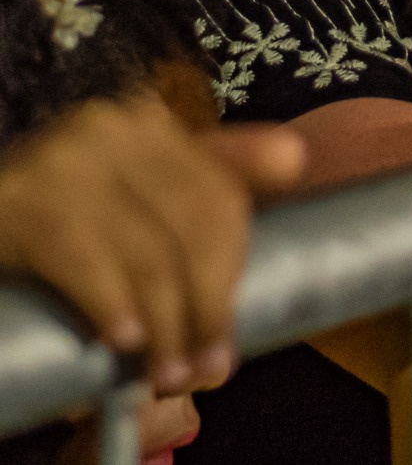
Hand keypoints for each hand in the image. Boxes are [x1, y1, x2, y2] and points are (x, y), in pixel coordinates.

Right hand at [0, 94, 304, 393]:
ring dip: (166, 326)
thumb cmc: (53, 221)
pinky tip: (123, 341)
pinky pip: (87, 263)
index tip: (229, 338)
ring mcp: (64, 159)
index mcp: (146, 124)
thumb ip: (207, 180)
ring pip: (148, 252)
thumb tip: (295, 158)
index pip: (221, 196)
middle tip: (204, 370)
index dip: (231, 272)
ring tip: (167, 375)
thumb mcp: (131, 196)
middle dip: (207, 306)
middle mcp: (110, 127)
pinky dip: (112, 306)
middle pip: (194, 224)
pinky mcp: (20, 202)